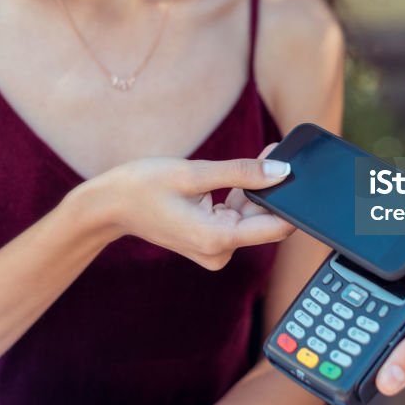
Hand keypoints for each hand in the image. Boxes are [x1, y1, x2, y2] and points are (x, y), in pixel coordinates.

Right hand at [83, 145, 295, 269]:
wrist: (110, 205)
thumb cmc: (144, 187)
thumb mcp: (194, 173)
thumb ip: (242, 173)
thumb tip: (281, 172)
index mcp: (218, 239)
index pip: (276, 228)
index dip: (291, 200)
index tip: (295, 172)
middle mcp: (219, 252)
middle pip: (263, 219)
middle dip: (270, 187)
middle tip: (273, 153)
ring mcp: (214, 249)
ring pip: (251, 217)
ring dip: (255, 189)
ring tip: (257, 158)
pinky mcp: (210, 241)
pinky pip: (236, 218)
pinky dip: (240, 196)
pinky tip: (239, 176)